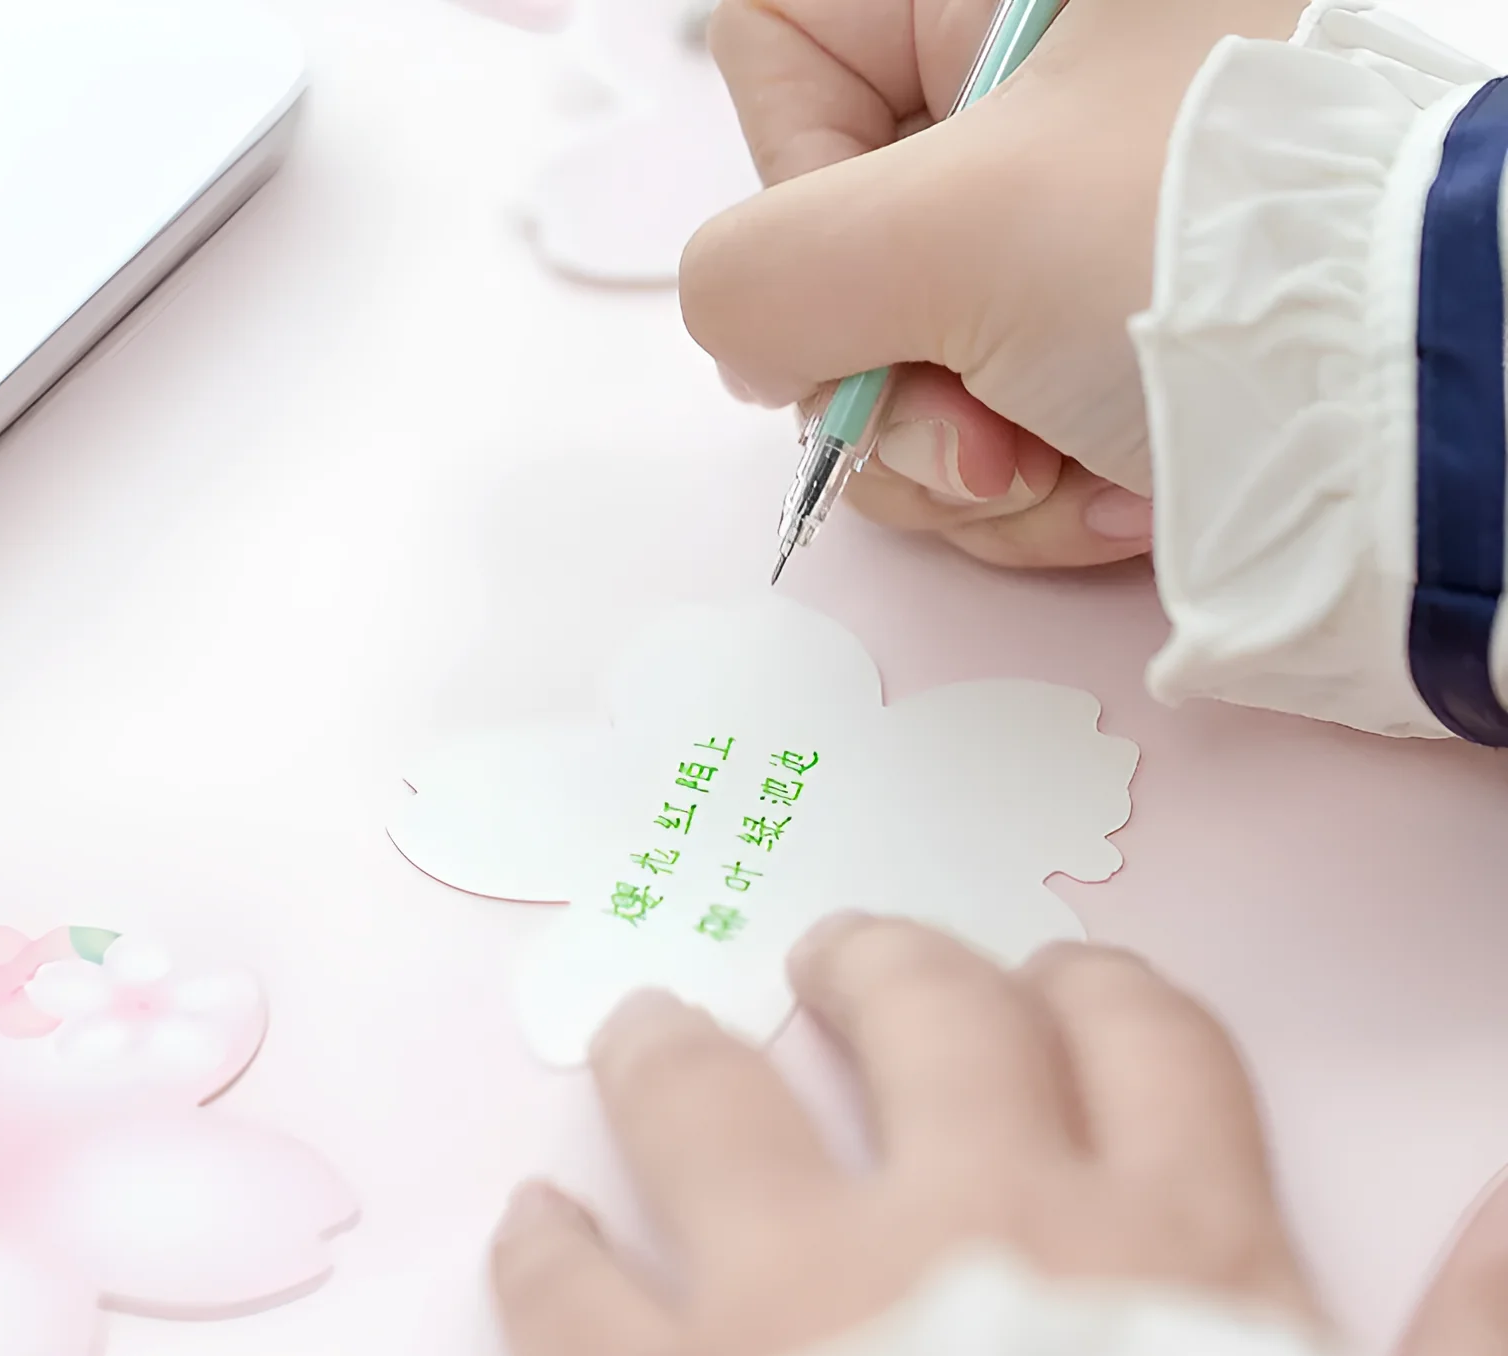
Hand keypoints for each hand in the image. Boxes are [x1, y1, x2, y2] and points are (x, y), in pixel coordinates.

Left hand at [494, 918, 1324, 1355]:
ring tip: (652, 1031)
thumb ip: (1486, 1340)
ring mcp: (797, 1303)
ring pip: (710, 1104)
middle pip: (918, 1018)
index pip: (1134, 1039)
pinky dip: (544, 1248)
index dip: (1091, 994)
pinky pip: (570, 1290)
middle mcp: (975, 1222)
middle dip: (878, 971)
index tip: (1055, 985)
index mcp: (1162, 1240)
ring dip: (675, 1055)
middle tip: (830, 962)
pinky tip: (532, 1224)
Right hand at [680, 0, 1302, 568]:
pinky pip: (979, 425)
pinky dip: (1033, 490)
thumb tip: (752, 340)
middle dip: (898, 386)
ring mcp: (1053, 228)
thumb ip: (765, 270)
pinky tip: (1117, 490)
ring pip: (898, 362)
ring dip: (964, 465)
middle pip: (835, 252)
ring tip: (1069, 470)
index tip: (886, 282)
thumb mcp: (954, 237)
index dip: (795, 191)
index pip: (781, 52)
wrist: (1416, 411)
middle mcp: (1025, 100)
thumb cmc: (1208, 264)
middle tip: (986, 439)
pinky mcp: (1084, 336)